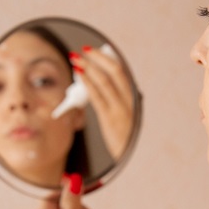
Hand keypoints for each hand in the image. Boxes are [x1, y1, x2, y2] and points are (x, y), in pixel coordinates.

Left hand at [71, 46, 134, 160]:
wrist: (128, 158)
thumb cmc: (123, 139)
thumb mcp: (124, 117)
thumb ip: (115, 102)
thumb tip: (96, 87)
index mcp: (132, 99)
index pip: (122, 72)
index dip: (108, 59)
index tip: (96, 51)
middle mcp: (128, 101)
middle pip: (115, 71)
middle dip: (98, 58)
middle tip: (84, 49)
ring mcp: (120, 109)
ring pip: (105, 81)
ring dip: (89, 67)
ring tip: (76, 59)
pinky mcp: (110, 118)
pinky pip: (98, 96)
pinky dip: (88, 83)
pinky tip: (80, 75)